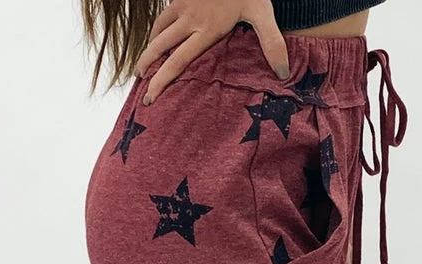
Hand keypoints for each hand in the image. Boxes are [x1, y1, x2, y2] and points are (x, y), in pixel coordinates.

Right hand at [135, 0, 289, 103]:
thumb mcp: (263, 12)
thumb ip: (272, 43)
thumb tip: (282, 74)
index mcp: (206, 30)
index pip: (177, 62)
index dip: (161, 80)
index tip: (150, 96)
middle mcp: (190, 19)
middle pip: (160, 47)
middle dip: (146, 66)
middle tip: (139, 82)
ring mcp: (183, 4)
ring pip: (159, 29)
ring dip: (150, 46)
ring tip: (146, 61)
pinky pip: (164, 14)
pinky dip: (158, 27)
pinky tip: (161, 33)